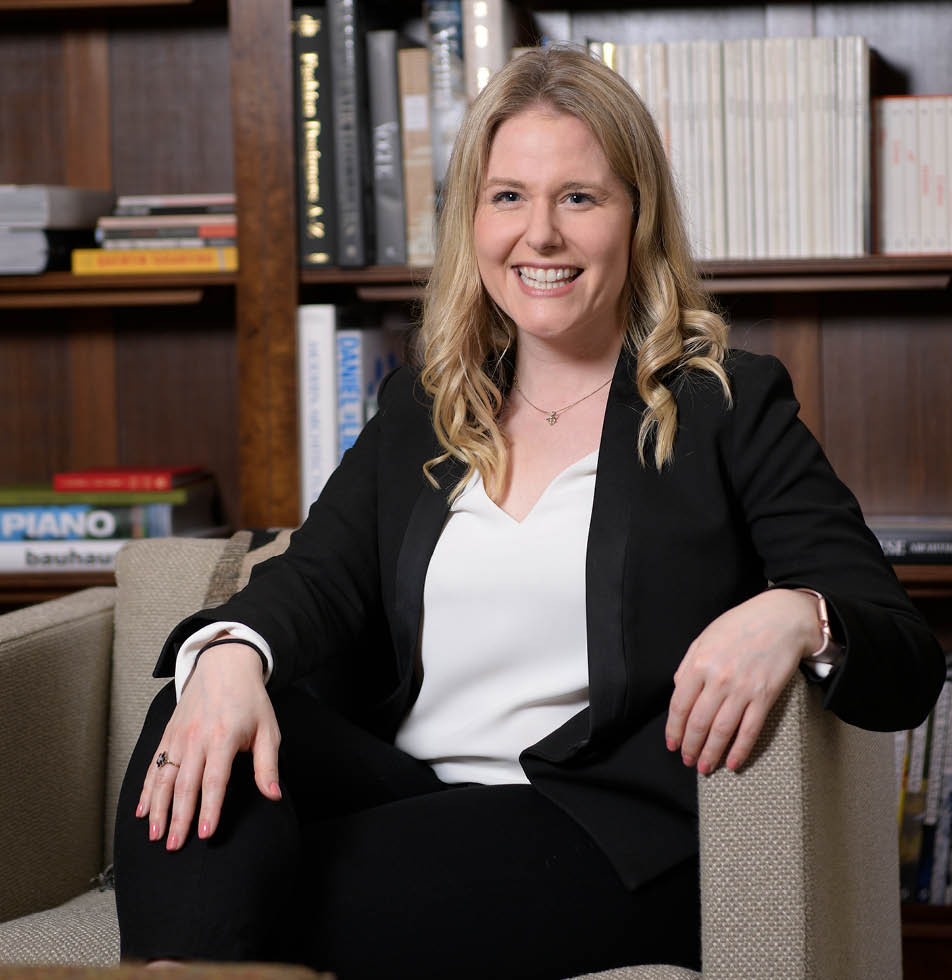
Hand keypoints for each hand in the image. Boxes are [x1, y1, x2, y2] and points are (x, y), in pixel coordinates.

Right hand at [136, 642, 281, 849]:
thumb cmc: (250, 700)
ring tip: (156, 835)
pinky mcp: (168, 734)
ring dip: (158, 809)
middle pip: (185, 785)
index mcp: (224, 738)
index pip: (214, 781)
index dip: (209, 809)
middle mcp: (197, 738)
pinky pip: (154, 765)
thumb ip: (268, 765)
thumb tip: (274, 796)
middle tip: (174, 846)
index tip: (204, 836)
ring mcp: (179, 736)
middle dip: (178, 819)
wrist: (225, 664)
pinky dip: (146, 789)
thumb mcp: (268, 729)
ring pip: (164, 778)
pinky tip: (142, 811)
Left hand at [665, 589, 820, 773]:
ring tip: (704, 767)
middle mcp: (718, 679)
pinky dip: (740, 750)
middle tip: (686, 760)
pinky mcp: (765, 697)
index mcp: (699, 664)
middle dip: (690, 746)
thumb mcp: (704, 638)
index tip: (672, 744)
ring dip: (711, 753)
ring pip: (721, 731)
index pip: (680, 706)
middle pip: (698, 723)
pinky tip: (732, 763)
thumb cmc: (739, 625)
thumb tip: (678, 691)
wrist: (781, 619)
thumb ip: (688, 666)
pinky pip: (750, 730)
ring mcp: (743, 690)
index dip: (674, 729)